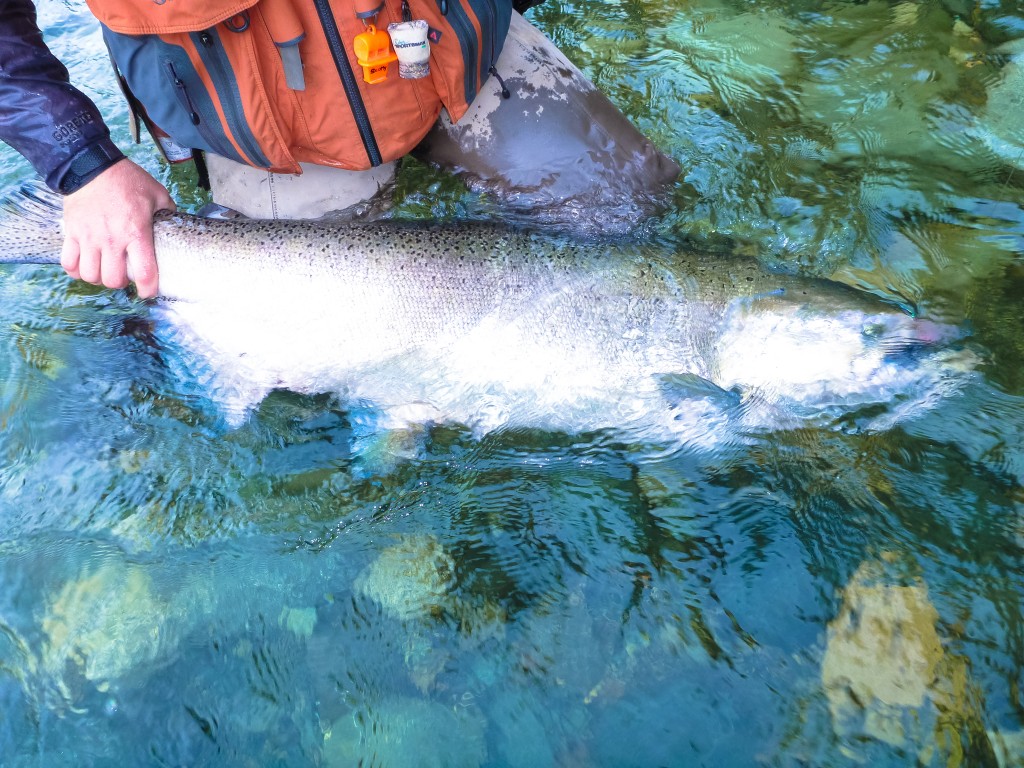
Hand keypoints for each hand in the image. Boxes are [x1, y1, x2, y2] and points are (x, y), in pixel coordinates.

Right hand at [61, 158, 175, 298]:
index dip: (147, 289)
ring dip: (98, 277)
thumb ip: (169, 212)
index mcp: (136, 233)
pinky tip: (84, 265)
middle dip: (120, 283)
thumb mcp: (157, 194)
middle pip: (113, 280)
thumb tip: (175, 223)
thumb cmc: (127, 180)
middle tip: (124, 274)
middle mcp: (111, 239)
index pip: (144, 273)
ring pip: (90, 275)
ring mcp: (88, 238)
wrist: (91, 165)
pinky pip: (68, 263)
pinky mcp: (71, 233)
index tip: (147, 292)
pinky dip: (75, 270)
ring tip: (104, 269)